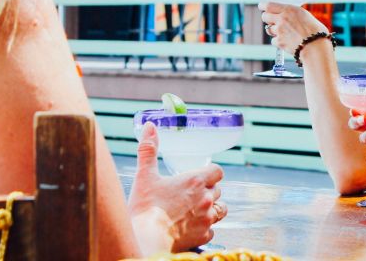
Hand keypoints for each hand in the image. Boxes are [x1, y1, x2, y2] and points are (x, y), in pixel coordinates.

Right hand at [128, 123, 225, 253]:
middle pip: (217, 189)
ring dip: (211, 208)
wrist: (144, 239)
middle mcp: (206, 198)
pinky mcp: (204, 235)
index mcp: (195, 181)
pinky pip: (211, 230)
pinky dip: (203, 229)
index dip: (210, 173)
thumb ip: (149, 149)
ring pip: (220, 209)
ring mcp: (207, 218)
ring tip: (194, 211)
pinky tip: (190, 228)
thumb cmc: (145, 208)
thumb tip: (150, 126)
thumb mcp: (144, 175)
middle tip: (189, 195)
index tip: (200, 177)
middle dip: (206, 190)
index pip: (217, 171)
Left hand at [259, 2, 327, 54]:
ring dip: (274, 31)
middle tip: (273, 21)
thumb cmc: (316, 32)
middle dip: (268, 19)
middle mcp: (282, 18)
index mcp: (290, 9)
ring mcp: (279, 30)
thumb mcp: (307, 16)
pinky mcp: (279, 42)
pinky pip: (274, 41)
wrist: (316, 47)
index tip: (262, 7)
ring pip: (268, 29)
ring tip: (285, 34)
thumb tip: (290, 15)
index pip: (269, 5)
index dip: (263, 6)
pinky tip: (288, 42)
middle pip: (265, 16)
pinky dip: (279, 42)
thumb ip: (295, 14)